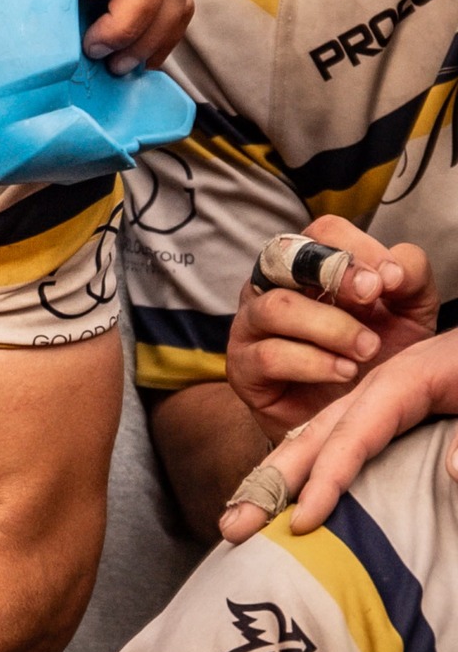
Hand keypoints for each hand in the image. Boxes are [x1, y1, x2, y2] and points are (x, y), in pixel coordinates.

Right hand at [221, 327, 457, 539]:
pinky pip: (327, 441)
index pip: (354, 436)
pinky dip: (295, 469)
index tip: (301, 522)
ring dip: (269, 481)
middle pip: (312, 437)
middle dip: (268, 482)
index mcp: (403, 381)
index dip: (326, 479)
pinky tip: (275, 498)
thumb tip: (454, 473)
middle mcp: (374, 389)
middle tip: (231, 526)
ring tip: (235, 521)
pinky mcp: (379, 413)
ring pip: (310, 439)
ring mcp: (372, 400)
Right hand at [226, 218, 437, 440]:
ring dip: (329, 326)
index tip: (391, 281)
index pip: (323, 232)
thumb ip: (411, 280)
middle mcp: (274, 286)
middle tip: (374, 298)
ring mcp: (251, 325)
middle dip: (334, 274)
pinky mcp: (241, 367)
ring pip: (275, 306)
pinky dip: (312, 363)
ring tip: (366, 350)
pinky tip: (344, 373)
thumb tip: (391, 272)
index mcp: (313, 267)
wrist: (350, 419)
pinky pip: (268, 355)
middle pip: (284, 255)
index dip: (358, 247)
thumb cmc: (376, 361)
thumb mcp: (409, 315)